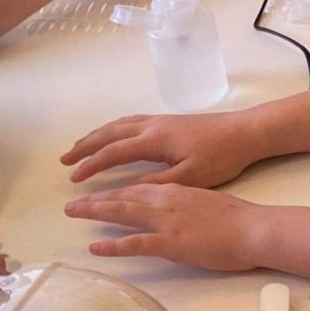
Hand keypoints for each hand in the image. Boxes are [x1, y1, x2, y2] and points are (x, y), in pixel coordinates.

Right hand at [63, 108, 262, 188]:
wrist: (245, 132)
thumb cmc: (221, 157)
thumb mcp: (191, 177)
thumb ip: (157, 183)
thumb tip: (126, 190)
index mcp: (155, 140)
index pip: (114, 152)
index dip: (91, 165)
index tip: (74, 179)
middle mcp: (152, 126)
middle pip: (109, 134)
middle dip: (84, 147)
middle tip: (64, 161)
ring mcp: (159, 120)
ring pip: (117, 125)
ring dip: (95, 135)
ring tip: (78, 147)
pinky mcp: (167, 120)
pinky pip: (129, 121)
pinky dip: (111, 128)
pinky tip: (110, 134)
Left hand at [63, 180, 265, 270]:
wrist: (255, 228)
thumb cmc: (236, 219)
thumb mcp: (204, 202)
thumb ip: (183, 204)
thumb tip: (170, 210)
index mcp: (175, 189)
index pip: (136, 187)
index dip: (113, 192)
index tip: (95, 194)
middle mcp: (166, 199)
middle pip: (122, 196)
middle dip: (94, 199)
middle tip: (71, 204)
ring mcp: (166, 220)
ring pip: (122, 212)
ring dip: (95, 212)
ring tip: (73, 214)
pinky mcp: (171, 242)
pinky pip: (135, 243)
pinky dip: (113, 245)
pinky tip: (95, 247)